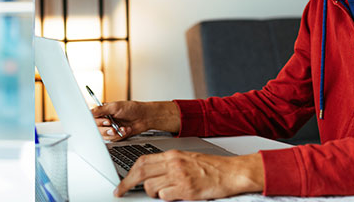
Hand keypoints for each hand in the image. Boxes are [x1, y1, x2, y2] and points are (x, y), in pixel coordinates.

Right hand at [90, 100, 180, 141]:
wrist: (145, 117)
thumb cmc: (132, 109)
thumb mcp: (115, 107)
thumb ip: (101, 110)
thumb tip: (89, 111)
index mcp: (103, 112)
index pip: (93, 119)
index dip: (98, 122)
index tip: (106, 121)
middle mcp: (105, 120)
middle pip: (97, 129)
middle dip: (106, 129)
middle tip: (112, 126)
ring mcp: (111, 128)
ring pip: (105, 136)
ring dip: (115, 133)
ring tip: (122, 128)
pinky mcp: (117, 135)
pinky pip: (114, 139)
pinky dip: (120, 135)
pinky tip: (126, 130)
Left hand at [115, 151, 263, 199]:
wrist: (232, 172)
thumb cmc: (212, 167)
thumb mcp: (186, 159)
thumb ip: (168, 164)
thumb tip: (151, 173)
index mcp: (172, 155)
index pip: (142, 161)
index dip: (128, 173)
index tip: (122, 182)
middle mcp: (173, 164)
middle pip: (140, 173)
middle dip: (127, 184)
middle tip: (121, 192)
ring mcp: (179, 176)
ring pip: (151, 187)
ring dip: (152, 193)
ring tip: (163, 193)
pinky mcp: (187, 190)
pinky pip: (165, 196)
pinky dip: (166, 198)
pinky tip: (176, 195)